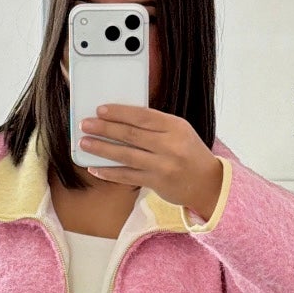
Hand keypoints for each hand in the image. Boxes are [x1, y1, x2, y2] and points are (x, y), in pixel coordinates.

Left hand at [78, 103, 224, 218]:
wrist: (209, 182)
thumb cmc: (189, 153)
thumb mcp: (179, 132)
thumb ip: (155, 126)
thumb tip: (120, 120)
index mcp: (175, 126)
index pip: (142, 116)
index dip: (119, 112)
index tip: (100, 110)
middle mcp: (170, 145)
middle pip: (130, 134)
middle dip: (104, 128)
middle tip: (85, 125)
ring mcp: (163, 165)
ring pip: (126, 155)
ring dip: (102, 149)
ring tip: (85, 144)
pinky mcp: (157, 182)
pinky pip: (128, 176)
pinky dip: (109, 172)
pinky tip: (95, 168)